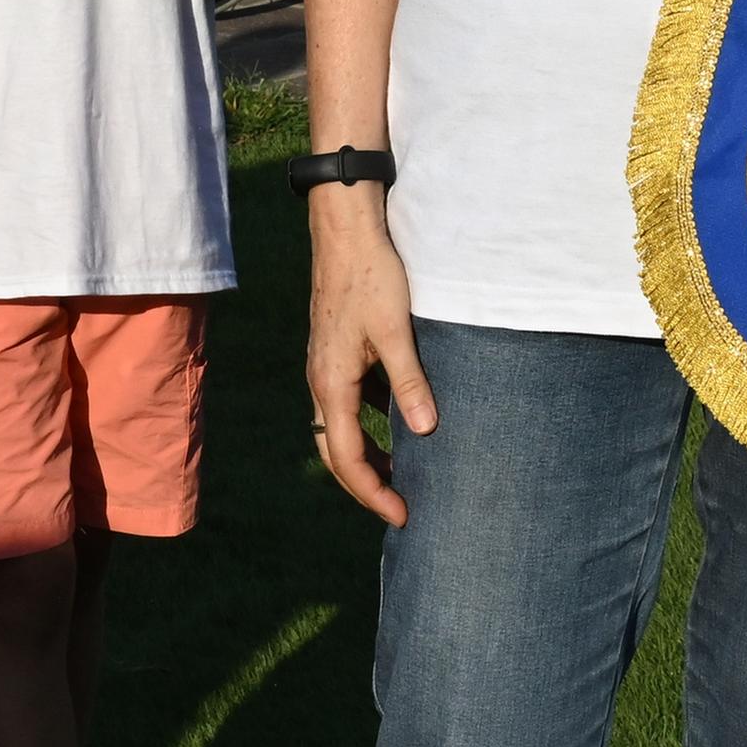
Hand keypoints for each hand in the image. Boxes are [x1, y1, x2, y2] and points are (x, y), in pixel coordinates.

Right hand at [306, 193, 434, 524]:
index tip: (402, 514)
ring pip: (339, 426)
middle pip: (335, 451)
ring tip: (401, 473)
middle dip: (365, 483)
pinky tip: (399, 418)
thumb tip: (424, 431)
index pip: (347, 458)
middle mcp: (321, 382)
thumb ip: (409, 381)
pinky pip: (349, 400)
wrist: (345, 232)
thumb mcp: (396, 331)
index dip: (373, 492)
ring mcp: (326, 366)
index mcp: (331, 384)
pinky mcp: (336, 351)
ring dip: (366, 453)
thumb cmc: (371, 277)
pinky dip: (369, 420)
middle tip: (399, 506)